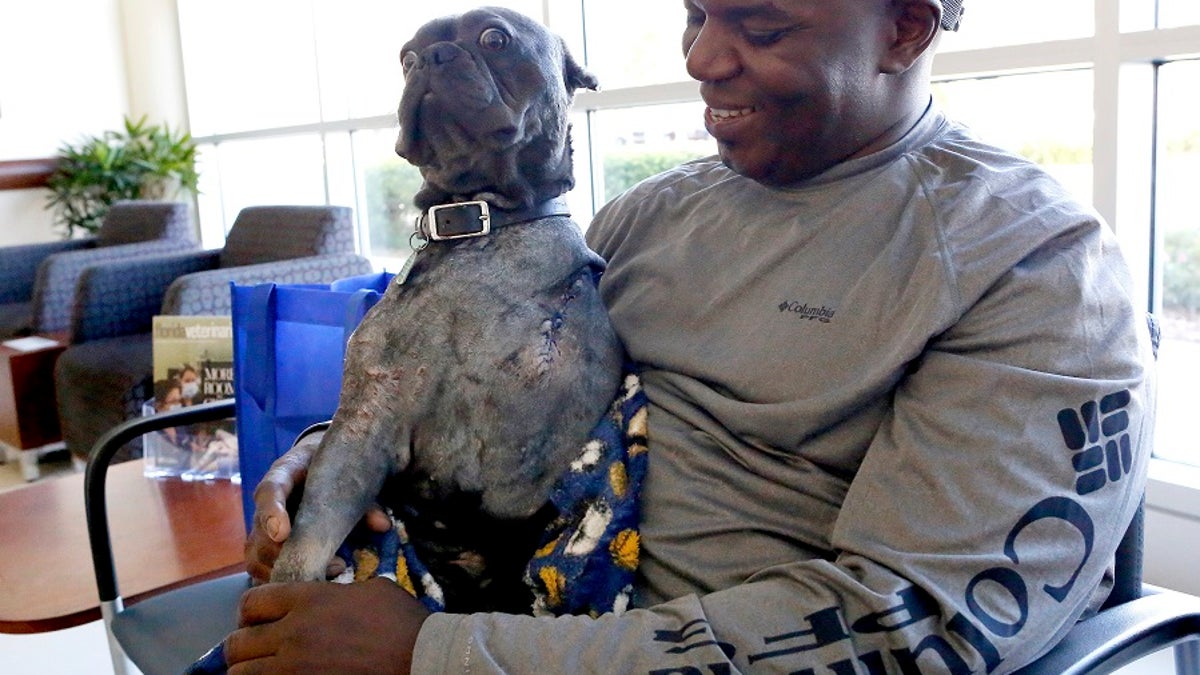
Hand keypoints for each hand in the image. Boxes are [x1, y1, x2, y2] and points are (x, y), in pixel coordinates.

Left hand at [225, 578, 429, 674]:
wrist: (420, 658)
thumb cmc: (403, 621)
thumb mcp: (371, 590)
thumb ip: (338, 593)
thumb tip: (332, 597)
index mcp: (308, 599)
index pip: (252, 601)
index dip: (250, 611)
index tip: (257, 619)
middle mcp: (293, 632)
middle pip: (237, 642)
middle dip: (242, 646)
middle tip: (256, 650)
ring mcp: (295, 667)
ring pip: (242, 673)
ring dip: (249, 671)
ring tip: (264, 669)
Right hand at [245, 430, 392, 582]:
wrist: (317, 460)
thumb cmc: (332, 466)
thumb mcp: (347, 473)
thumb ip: (363, 499)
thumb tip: (382, 525)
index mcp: (284, 473)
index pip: (268, 490)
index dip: (271, 513)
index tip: (283, 533)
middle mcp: (267, 502)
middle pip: (259, 533)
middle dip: (285, 555)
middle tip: (321, 564)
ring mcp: (261, 526)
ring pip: (255, 556)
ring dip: (283, 572)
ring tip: (318, 578)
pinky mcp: (265, 546)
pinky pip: (258, 569)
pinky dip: (278, 580)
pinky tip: (305, 585)